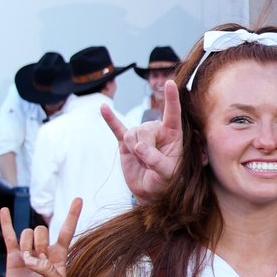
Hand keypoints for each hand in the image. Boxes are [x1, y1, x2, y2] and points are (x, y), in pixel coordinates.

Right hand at [1, 198, 81, 276]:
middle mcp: (44, 251)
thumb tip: (30, 259)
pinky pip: (9, 236)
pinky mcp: (14, 257)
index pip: (66, 231)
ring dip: (26, 246)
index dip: (72, 216)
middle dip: (39, 243)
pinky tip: (4, 210)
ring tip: (27, 263)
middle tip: (38, 262)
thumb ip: (48, 270)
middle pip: (41, 231)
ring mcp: (28, 252)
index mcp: (60, 256)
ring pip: (26, 234)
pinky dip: (7, 223)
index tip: (78, 199)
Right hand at [101, 78, 182, 198]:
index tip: (170, 83)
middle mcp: (157, 131)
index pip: (173, 115)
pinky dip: (110, 120)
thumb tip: (139, 147)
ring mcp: (140, 135)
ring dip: (134, 150)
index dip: (172, 99)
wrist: (151, 192)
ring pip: (131, 134)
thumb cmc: (165, 182)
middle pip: (145, 129)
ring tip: (141, 162)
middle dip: (144, 148)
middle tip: (149, 163)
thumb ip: (157, 161)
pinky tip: (103, 108)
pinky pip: (116, 129)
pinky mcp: (125, 142)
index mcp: (173, 135)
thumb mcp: (167, 175)